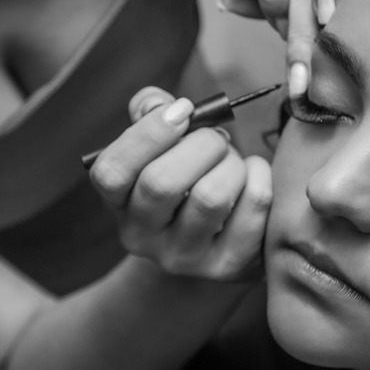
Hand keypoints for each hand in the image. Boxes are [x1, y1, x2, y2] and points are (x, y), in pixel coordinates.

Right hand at [89, 87, 271, 281]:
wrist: (214, 241)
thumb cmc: (185, 177)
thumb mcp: (160, 146)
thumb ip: (151, 112)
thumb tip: (157, 104)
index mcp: (118, 202)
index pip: (110, 173)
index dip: (146, 135)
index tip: (182, 111)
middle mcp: (141, 236)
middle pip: (161, 183)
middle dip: (200, 144)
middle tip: (216, 138)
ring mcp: (183, 257)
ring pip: (211, 196)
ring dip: (231, 162)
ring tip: (231, 161)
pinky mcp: (226, 266)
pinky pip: (252, 206)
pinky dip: (259, 176)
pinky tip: (252, 176)